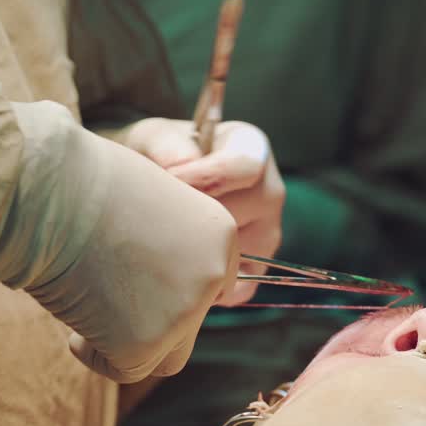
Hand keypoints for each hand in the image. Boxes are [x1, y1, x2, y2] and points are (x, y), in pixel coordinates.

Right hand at [0, 101, 238, 382]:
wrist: (46, 192)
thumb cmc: (81, 182)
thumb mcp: (147, 201)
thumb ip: (170, 242)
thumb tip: (159, 282)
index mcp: (220, 234)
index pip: (212, 285)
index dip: (169, 289)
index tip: (132, 280)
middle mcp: (212, 274)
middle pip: (190, 323)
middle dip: (151, 319)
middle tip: (104, 296)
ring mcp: (183, 312)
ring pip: (165, 356)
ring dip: (132, 344)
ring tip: (87, 313)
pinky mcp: (144, 344)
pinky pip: (125, 369)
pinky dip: (95, 354)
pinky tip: (72, 326)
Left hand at [120, 117, 284, 304]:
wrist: (155, 184)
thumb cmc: (160, 157)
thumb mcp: (156, 137)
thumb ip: (167, 145)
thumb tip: (182, 167)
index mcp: (252, 150)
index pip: (244, 167)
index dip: (202, 176)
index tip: (167, 180)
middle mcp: (270, 191)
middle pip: (236, 212)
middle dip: (191, 216)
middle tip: (156, 215)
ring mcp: (268, 233)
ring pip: (233, 250)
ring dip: (193, 248)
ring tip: (161, 237)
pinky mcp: (258, 269)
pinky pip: (239, 288)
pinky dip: (207, 286)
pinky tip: (179, 268)